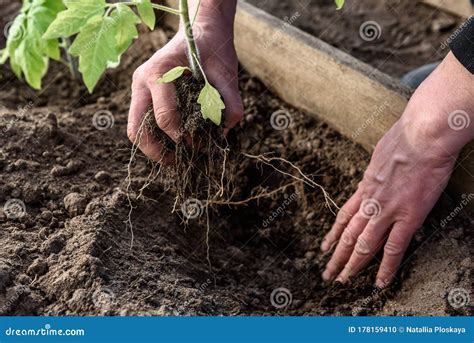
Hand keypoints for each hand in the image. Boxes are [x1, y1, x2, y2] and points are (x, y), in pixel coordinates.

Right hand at [127, 0, 241, 162]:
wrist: (201, 30)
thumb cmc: (213, 48)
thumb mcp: (227, 73)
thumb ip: (230, 102)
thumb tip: (224, 133)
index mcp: (159, 72)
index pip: (165, 116)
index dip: (183, 137)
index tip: (200, 144)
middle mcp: (142, 80)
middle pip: (137, 128)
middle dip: (157, 151)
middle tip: (178, 162)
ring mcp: (139, 87)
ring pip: (135, 128)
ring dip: (153, 147)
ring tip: (175, 158)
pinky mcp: (144, 93)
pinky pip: (142, 121)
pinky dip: (155, 136)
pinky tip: (175, 143)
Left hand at [321, 52, 473, 287]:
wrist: (422, 135)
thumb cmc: (406, 136)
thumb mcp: (381, 151)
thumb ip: (377, 167)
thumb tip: (379, 168)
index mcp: (366, 184)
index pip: (344, 214)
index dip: (334, 232)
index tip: (325, 245)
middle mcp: (371, 201)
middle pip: (348, 233)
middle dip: (336, 255)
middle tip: (326, 272)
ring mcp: (387, 210)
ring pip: (363, 244)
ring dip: (351, 265)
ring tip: (341, 281)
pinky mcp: (408, 216)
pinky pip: (394, 248)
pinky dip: (386, 268)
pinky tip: (379, 282)